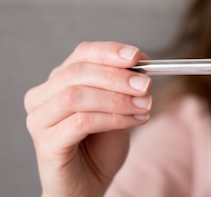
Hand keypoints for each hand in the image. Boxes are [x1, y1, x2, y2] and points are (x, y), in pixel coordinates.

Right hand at [24, 41, 152, 196]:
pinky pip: (81, 122)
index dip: (111, 51)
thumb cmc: (101, 145)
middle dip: (118, 76)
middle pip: (78, 72)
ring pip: (77, 96)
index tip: (138, 56)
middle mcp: (42, 96)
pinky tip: (135, 121)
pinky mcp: (46, 143)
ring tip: (145, 105)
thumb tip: (142, 67)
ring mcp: (39, 119)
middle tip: (146, 85)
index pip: (82, 53)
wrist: (89, 184)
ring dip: (117, 98)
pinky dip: (114, 118)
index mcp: (59, 80)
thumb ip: (124, 87)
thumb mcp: (118, 108)